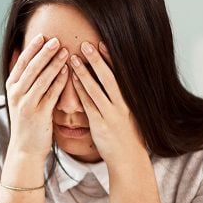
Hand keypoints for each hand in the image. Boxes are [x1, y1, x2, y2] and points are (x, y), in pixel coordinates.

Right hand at [5, 34, 69, 160]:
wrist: (25, 148)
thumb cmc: (26, 120)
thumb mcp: (18, 96)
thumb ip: (20, 76)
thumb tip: (19, 50)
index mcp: (11, 87)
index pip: (21, 62)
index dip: (32, 48)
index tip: (42, 35)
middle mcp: (16, 94)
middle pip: (31, 68)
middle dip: (44, 52)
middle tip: (56, 39)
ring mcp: (26, 104)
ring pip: (41, 79)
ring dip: (54, 64)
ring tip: (65, 51)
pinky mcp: (38, 114)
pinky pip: (51, 94)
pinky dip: (59, 81)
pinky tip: (68, 71)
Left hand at [69, 41, 145, 164]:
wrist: (129, 160)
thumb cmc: (127, 136)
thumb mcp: (130, 114)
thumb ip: (122, 99)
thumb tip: (114, 82)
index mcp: (130, 100)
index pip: (121, 75)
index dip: (111, 58)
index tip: (102, 43)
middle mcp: (122, 105)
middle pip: (109, 78)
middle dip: (97, 60)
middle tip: (86, 43)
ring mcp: (111, 115)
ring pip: (96, 89)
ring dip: (84, 72)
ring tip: (72, 58)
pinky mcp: (100, 125)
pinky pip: (88, 104)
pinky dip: (80, 91)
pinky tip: (71, 80)